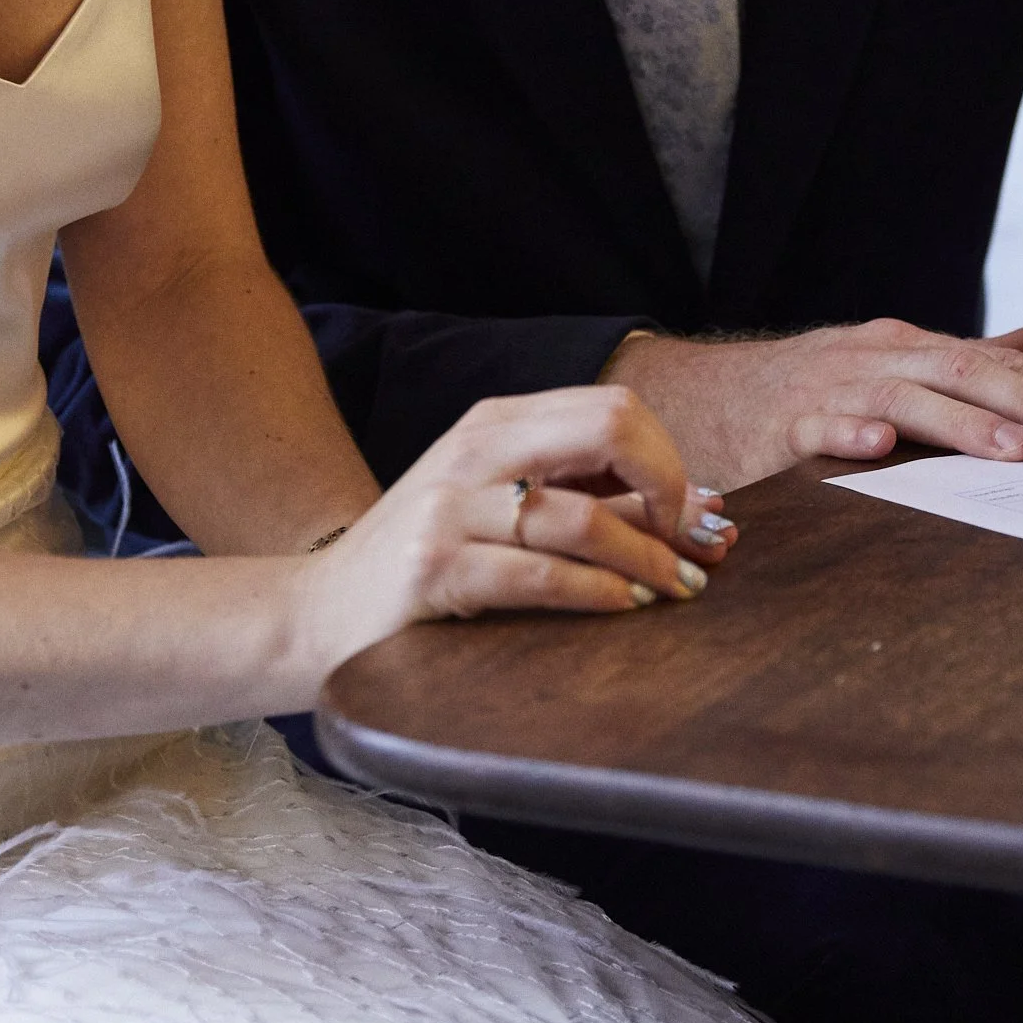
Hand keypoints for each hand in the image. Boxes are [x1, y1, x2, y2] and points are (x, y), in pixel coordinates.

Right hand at [297, 386, 722, 671]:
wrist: (317, 614)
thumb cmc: (428, 562)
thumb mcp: (501, 506)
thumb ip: (588, 497)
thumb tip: (705, 507)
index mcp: (495, 423)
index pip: (613, 408)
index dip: (670, 460)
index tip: (694, 515)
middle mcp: (473, 450)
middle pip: (608, 431)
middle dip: (670, 490)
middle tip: (694, 547)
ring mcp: (449, 508)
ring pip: (583, 514)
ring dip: (648, 556)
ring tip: (677, 589)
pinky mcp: (434, 569)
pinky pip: (539, 573)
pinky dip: (598, 590)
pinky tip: (625, 605)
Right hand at [602, 321, 1022, 491]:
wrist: (701, 395)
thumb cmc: (807, 390)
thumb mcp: (889, 367)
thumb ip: (957, 362)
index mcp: (912, 350)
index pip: (1001, 366)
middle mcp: (881, 359)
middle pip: (969, 374)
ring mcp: (834, 388)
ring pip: (908, 399)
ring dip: (965, 424)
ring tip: (1016, 450)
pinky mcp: (785, 424)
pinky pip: (819, 427)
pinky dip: (850, 434)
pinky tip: (879, 448)